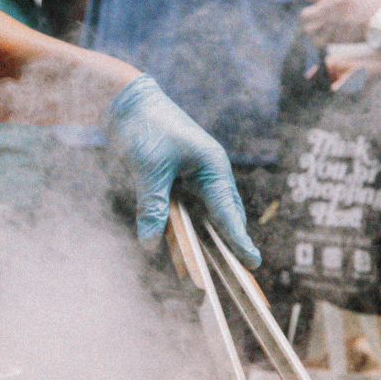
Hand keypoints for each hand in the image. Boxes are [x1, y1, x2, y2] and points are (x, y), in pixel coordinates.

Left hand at [101, 75, 260, 268]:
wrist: (129, 104)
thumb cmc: (146, 127)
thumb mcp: (149, 168)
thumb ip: (152, 205)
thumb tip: (150, 242)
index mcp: (213, 166)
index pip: (227, 210)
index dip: (238, 239)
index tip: (251, 261)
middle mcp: (209, 174)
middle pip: (223, 217)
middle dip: (228, 247)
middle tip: (242, 276)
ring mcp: (194, 179)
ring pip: (203, 219)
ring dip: (201, 245)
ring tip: (206, 276)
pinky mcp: (177, 183)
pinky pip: (183, 215)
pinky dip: (181, 235)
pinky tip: (181, 258)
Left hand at [301, 0, 380, 45]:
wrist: (380, 21)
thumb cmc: (374, 2)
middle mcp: (326, 11)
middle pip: (304, 14)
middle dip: (308, 14)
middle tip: (316, 14)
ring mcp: (328, 26)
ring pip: (308, 30)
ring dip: (312, 28)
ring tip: (319, 27)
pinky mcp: (333, 38)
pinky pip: (317, 42)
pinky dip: (319, 40)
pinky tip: (325, 36)